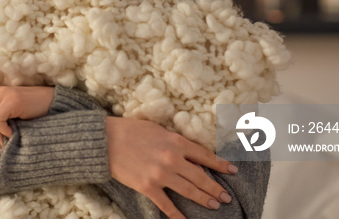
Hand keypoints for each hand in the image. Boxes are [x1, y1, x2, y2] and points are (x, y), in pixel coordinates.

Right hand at [105, 117, 237, 218]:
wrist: (105, 140)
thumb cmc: (130, 130)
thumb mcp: (158, 128)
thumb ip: (174, 139)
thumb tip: (187, 149)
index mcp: (176, 142)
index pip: (205, 156)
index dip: (221, 165)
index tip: (232, 170)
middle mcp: (173, 159)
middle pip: (201, 177)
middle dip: (215, 188)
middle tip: (226, 197)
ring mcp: (161, 175)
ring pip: (189, 191)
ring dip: (204, 199)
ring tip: (214, 205)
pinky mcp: (148, 187)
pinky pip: (167, 205)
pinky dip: (177, 215)